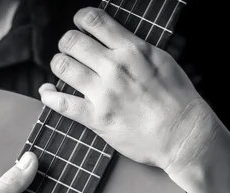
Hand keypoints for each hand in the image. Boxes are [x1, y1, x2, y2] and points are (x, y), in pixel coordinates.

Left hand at [38, 7, 218, 176]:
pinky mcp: (98, 118)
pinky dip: (48, 96)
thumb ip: (137, 49)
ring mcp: (104, 93)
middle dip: (67, 44)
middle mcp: (115, 67)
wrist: (184, 134)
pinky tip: (46, 93)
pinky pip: (61, 103)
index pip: (94, 20)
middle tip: (70, 52)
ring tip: (63, 70)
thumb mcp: (161, 61)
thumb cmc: (178, 100)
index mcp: (132, 49)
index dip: (81, 20)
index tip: (81, 27)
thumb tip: (117, 40)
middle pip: (72, 41)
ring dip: (58, 65)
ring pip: (63, 66)